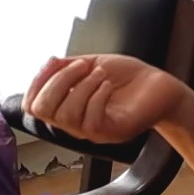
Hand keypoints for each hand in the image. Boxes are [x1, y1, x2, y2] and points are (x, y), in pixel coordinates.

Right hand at [25, 53, 184, 144]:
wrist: (160, 87)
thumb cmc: (128, 77)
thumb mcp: (92, 64)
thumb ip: (68, 66)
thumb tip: (48, 64)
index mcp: (67, 106)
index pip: (32, 106)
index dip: (35, 83)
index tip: (53, 61)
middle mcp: (75, 123)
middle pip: (43, 111)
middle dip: (57, 82)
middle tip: (81, 65)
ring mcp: (93, 131)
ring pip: (65, 116)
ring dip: (80, 87)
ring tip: (99, 73)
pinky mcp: (111, 132)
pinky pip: (90, 122)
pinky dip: (96, 96)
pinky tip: (107, 84)